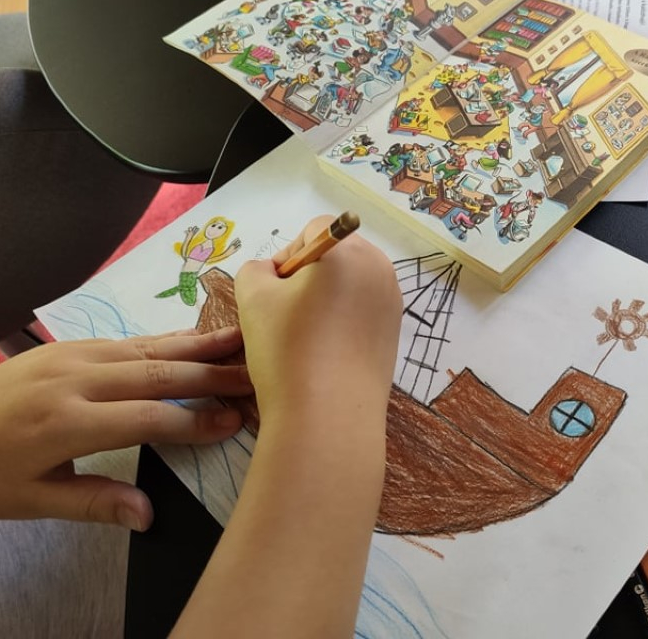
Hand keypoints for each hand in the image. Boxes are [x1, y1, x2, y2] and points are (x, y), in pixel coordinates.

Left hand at [0, 327, 251, 530]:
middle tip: (256, 371)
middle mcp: (74, 379)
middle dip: (210, 374)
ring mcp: (71, 355)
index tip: (236, 421)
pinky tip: (190, 340)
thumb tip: (148, 515)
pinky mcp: (66, 346)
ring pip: (145, 347)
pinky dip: (164, 340)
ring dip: (195, 346)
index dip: (196, 421)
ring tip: (238, 340)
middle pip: (156, 373)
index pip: (148, 419)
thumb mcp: (30, 500)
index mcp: (67, 422)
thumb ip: (94, 502)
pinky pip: (126, 340)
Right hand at [235, 216, 401, 427]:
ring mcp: (393, 303)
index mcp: (350, 251)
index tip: (272, 292)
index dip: (287, 255)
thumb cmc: (288, 349)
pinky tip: (324, 351)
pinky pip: (362, 311)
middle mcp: (380, 270)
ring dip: (323, 299)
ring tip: (303, 335)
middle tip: (284, 314)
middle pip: (337, 254)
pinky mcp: (395, 333)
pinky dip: (341, 320)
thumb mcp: (253, 298)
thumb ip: (255, 270)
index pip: (315, 230)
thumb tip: (272, 273)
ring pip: (350, 284)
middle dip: (308, 275)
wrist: (328, 416)